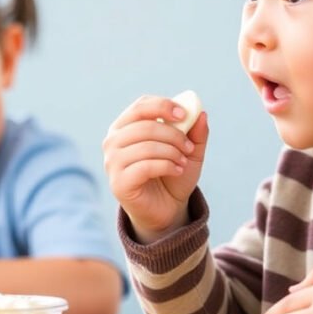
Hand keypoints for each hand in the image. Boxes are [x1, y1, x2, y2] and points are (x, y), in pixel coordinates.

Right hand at [103, 95, 208, 242]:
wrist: (167, 208)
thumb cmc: (173, 174)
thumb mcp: (190, 151)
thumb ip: (195, 131)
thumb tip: (200, 112)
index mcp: (125, 126)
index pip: (141, 106)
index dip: (163, 106)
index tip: (184, 115)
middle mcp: (113, 141)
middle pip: (144, 125)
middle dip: (173, 134)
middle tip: (189, 146)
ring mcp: (112, 162)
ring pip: (146, 146)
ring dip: (172, 152)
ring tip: (183, 162)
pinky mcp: (118, 182)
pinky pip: (145, 166)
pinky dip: (166, 166)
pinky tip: (176, 170)